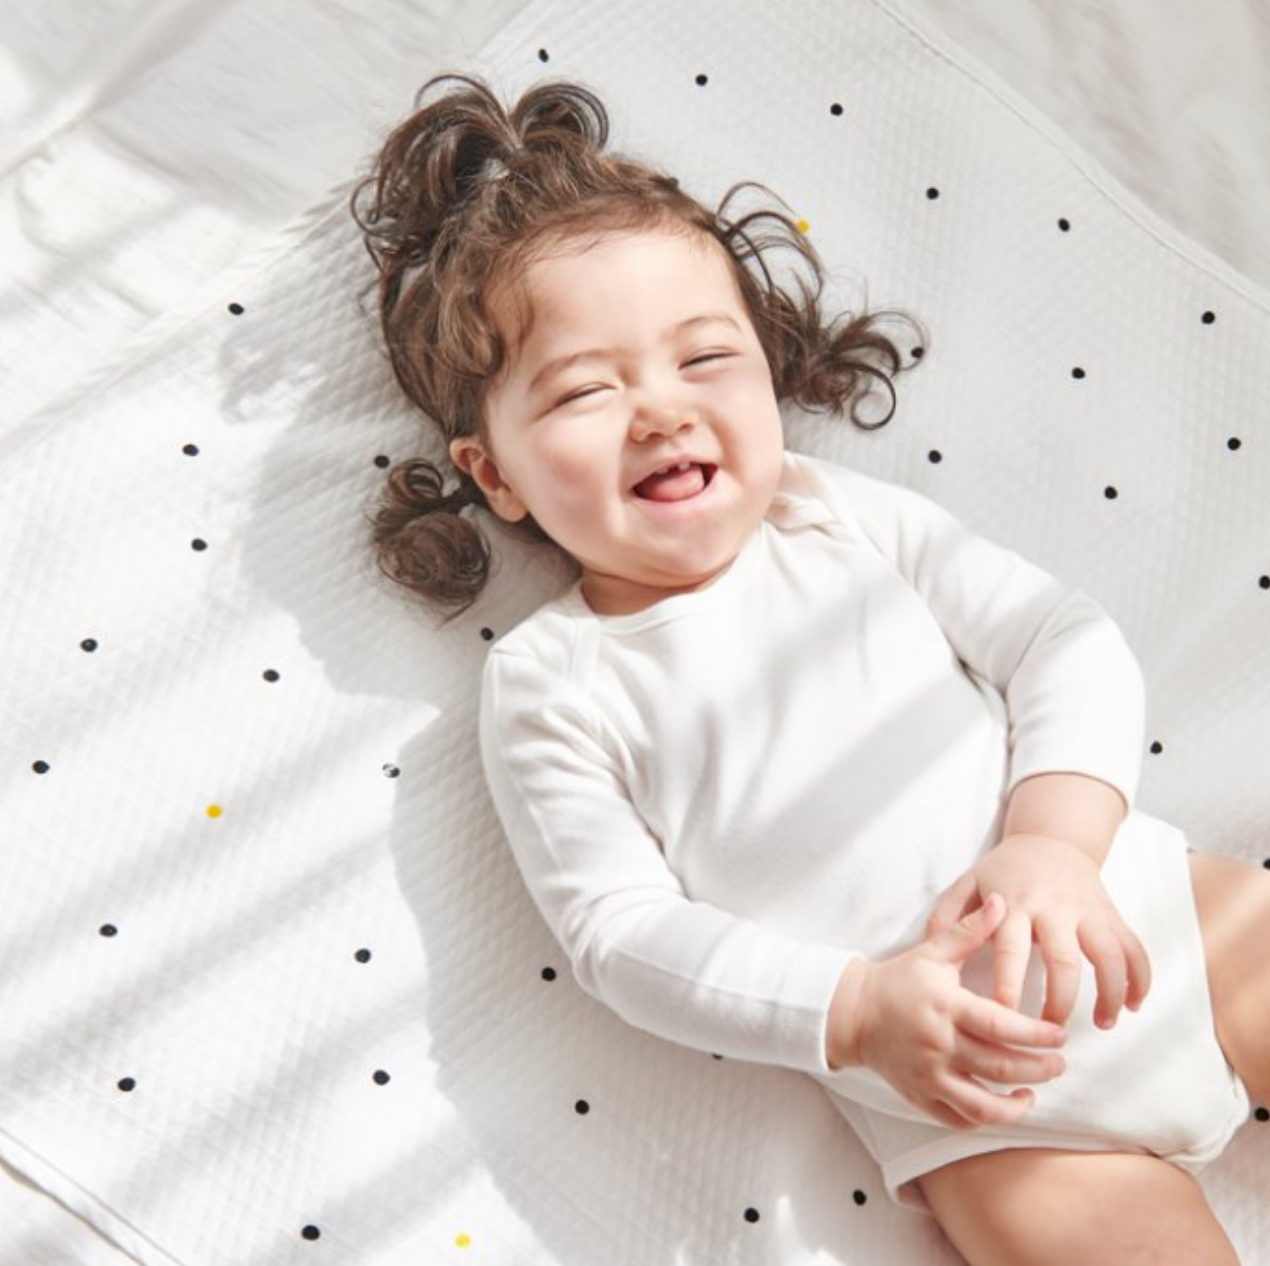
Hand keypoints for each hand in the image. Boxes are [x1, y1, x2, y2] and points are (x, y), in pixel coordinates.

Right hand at [828, 895, 1066, 1130]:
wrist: (854, 1012)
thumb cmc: (900, 979)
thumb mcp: (933, 952)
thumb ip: (970, 930)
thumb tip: (1002, 902)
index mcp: (945, 1005)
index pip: (999, 1025)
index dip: (1035, 1034)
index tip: (1060, 1037)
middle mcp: (938, 1043)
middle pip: (999, 1066)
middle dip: (1038, 1069)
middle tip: (1059, 1063)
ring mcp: (928, 1074)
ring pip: (982, 1104)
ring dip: (1016, 1105)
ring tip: (1034, 1090)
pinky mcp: (920, 1095)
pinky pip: (959, 1119)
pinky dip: (986, 1119)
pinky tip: (1003, 1105)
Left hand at [925, 833, 1150, 1028]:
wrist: (1050, 839)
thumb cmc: (1003, 870)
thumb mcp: (968, 884)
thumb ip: (948, 917)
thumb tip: (926, 949)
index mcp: (1014, 902)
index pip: (1010, 946)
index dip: (1007, 981)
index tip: (1003, 1016)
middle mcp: (1053, 907)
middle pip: (1063, 958)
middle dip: (1060, 999)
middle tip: (1049, 1032)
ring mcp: (1087, 910)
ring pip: (1107, 954)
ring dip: (1110, 992)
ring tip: (1104, 1024)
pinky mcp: (1111, 914)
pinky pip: (1133, 947)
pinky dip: (1141, 977)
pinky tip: (1136, 1006)